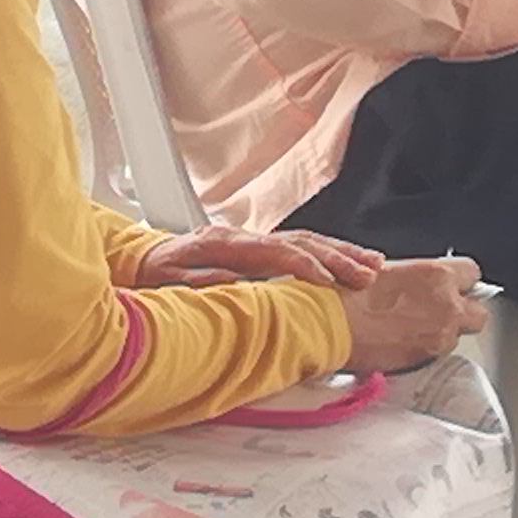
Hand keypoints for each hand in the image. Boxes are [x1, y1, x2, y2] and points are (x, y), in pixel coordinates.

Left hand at [135, 227, 386, 289]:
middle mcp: (243, 236)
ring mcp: (253, 239)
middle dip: (336, 258)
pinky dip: (328, 253)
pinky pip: (300, 246)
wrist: (144, 259)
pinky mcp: (259, 247)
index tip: (325, 281)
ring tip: (373, 266)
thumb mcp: (167, 279)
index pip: (272, 251)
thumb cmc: (154, 273)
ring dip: (341, 253)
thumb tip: (232, 281)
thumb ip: (199, 279)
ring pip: (306, 241)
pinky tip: (351, 261)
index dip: (301, 265)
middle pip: (298, 242)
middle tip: (365, 276)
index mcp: (223, 243)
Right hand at [340, 253, 487, 370]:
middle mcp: (447, 305)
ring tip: (414, 328)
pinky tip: (403, 340)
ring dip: (443, 331)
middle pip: (479, 312)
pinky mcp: (427, 356)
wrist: (331, 325)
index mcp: (438, 275)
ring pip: (458, 334)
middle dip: (463, 311)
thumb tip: (423, 282)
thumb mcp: (388, 270)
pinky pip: (438, 351)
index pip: (472, 273)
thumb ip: (417, 276)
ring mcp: (440, 334)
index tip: (452, 284)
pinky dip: (426, 346)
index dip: (461, 280)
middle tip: (442, 310)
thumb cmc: (349, 295)